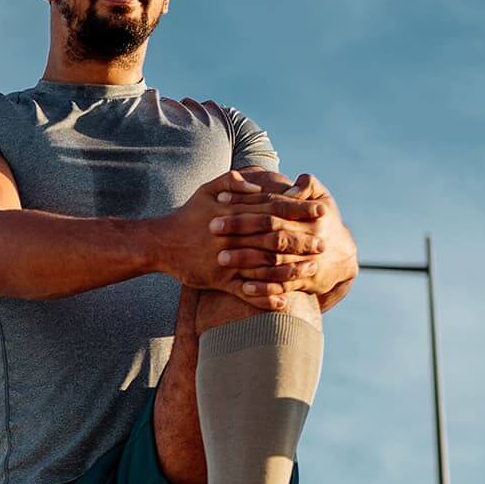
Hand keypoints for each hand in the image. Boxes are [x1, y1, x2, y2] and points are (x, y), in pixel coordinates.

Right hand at [155, 170, 321, 309]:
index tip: (320, 210)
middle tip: (324, 242)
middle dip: (301, 239)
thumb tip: (257, 185)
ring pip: (265, 264)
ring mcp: (227, 259)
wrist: (160, 244)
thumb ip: (231, 182)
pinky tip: (285, 301)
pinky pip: (246, 290)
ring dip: (290, 268)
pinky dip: (265, 296)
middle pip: (274, 236)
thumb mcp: (206, 190)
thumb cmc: (187, 216)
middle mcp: (233, 235)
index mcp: (233, 212)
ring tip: (312, 270)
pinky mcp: (220, 280)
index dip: (299, 209)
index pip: (273, 208)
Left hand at [217, 171, 357, 306]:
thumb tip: (293, 185)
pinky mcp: (304, 282)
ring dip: (247, 259)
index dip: (246, 201)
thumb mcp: (323, 199)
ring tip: (220, 258)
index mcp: (310, 215)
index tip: (219, 200)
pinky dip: (264, 288)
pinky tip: (243, 287)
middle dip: (241, 228)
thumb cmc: (322, 222)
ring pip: (274, 261)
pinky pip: (282, 286)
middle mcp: (309, 237)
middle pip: (270, 231)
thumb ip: (309, 185)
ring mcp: (307, 261)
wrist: (341, 258)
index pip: (272, 205)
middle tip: (212, 226)